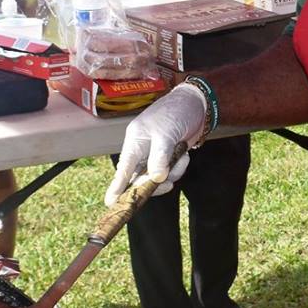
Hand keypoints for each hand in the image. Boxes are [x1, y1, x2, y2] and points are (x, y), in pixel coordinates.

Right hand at [106, 83, 208, 202]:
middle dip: (154, 183)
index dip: (117, 186)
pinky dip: (179, 167)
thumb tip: (155, 178)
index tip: (111, 202)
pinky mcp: (166, 159)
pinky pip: (169, 173)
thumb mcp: (167, 133)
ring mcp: (154, 156)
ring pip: (157, 178)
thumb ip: (160, 157)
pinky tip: (184, 154)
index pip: (123, 169)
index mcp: (134, 141)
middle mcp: (141, 151)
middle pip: (140, 178)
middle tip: (167, 184)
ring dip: (172, 172)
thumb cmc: (176, 111)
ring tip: (181, 155)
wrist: (196, 104)